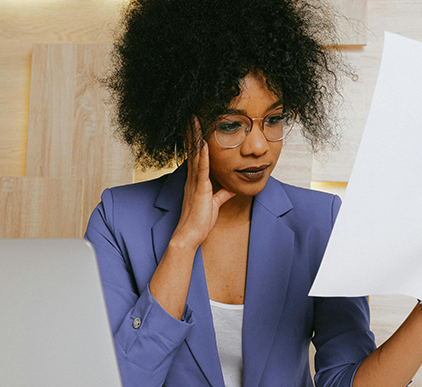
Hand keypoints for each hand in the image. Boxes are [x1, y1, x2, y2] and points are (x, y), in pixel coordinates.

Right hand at [170, 117, 235, 249]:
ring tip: (195, 120)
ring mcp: (195, 182)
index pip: (197, 156)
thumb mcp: (215, 204)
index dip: (196, 140)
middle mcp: (193, 178)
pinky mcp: (200, 188)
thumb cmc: (200, 222)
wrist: (190, 235)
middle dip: (193, 132)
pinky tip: (203, 142)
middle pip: (193, 150)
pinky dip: (202, 155)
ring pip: (196, 154)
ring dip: (196, 136)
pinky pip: (201, 168)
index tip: (197, 126)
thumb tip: (231, 188)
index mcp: (196, 181)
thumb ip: (222, 194)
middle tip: (192, 115)